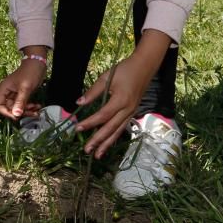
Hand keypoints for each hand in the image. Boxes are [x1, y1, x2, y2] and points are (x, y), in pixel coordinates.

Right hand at [0, 51, 46, 119]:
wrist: (38, 64)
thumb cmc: (30, 72)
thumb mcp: (25, 88)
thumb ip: (20, 101)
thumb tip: (16, 114)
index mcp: (3, 89)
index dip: (5, 112)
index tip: (16, 115)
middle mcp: (7, 93)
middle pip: (9, 108)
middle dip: (20, 112)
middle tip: (31, 113)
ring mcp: (15, 94)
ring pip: (17, 108)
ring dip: (27, 110)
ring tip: (36, 109)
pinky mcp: (22, 95)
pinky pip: (23, 105)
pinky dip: (30, 107)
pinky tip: (37, 106)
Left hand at [74, 29, 169, 157]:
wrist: (145, 67)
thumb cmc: (124, 70)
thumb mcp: (106, 77)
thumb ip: (93, 92)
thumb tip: (79, 103)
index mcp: (121, 100)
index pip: (103, 115)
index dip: (90, 123)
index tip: (77, 129)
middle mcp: (128, 109)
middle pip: (111, 128)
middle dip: (98, 140)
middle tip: (87, 150)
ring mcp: (132, 112)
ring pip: (118, 131)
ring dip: (107, 144)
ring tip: (97, 155)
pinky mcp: (132, 113)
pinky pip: (122, 127)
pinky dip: (114, 137)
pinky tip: (107, 143)